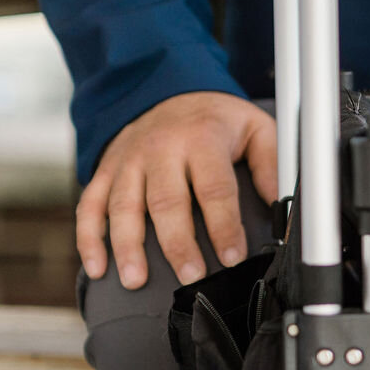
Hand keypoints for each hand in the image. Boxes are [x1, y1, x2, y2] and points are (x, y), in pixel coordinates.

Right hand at [77, 91, 276, 289]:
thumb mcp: (257, 128)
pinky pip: (90, 205)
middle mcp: (160, 149)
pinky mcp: (106, 169)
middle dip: (178, 244)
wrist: (168, 88)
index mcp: (202, 140)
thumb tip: (281, 205)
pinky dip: (89, 238)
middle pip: (166, 203)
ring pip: (123, 207)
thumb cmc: (217, 119)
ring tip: (136, 281)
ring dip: (127, 247)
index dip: (224, 226)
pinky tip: (97, 267)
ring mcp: (128, 160)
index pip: (214, 189)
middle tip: (191, 276)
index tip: (233, 257)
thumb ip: (271, 164)